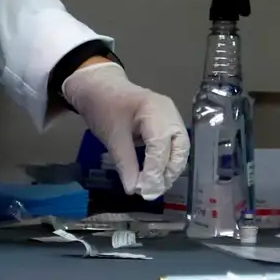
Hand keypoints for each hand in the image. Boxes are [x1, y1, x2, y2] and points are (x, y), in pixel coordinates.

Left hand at [60, 61, 189, 198]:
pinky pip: (173, 146)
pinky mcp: (168, 124)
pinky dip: (166, 162)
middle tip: (151, 192)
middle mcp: (170, 113)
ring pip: (180, 150)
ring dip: (169, 170)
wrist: (99, 87)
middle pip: (179, 149)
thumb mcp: (112, 137)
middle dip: (168, 173)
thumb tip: (134, 190)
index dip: (155, 172)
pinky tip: (155, 174)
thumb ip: (125, 164)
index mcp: (156, 110)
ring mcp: (171, 117)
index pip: (161, 147)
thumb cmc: (104, 107)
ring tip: (153, 187)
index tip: (144, 192)